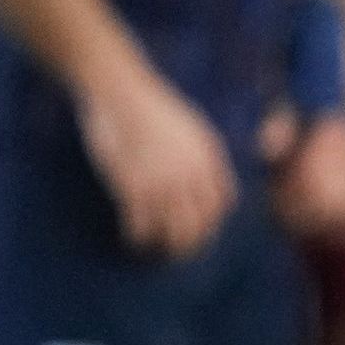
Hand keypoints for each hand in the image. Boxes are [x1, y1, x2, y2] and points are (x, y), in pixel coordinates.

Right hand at [76, 59, 234, 256]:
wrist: (122, 92)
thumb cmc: (153, 107)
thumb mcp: (193, 128)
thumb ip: (204, 157)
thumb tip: (211, 185)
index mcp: (209, 160)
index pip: (222, 204)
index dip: (211, 221)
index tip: (199, 230)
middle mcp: (191, 175)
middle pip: (200, 225)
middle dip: (190, 244)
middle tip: (176, 252)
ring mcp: (163, 182)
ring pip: (172, 232)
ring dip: (163, 247)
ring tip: (152, 251)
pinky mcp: (134, 186)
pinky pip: (141, 226)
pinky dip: (137, 237)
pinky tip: (131, 238)